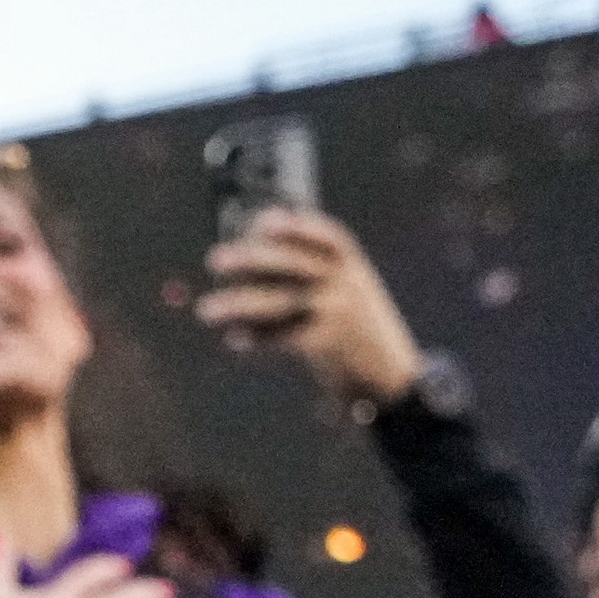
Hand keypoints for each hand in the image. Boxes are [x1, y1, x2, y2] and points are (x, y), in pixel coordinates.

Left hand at [194, 208, 422, 406]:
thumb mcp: (353, 293)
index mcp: (353, 267)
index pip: (327, 236)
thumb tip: (259, 261)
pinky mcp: (326, 344)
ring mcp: (337, 312)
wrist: (392, 377)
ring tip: (206, 309)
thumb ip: (318, 276)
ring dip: (238, 303)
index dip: (295, 226)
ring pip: (279, 301)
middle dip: (252, 258)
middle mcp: (346, 284)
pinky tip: (233, 339)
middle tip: (214, 259)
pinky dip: (256, 338)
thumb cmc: (360, 332)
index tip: (262, 220)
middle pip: (293, 263)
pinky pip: (282, 337)